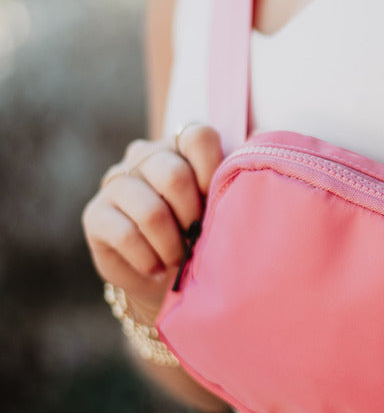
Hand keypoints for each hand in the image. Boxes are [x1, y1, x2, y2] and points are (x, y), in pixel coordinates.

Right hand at [82, 123, 222, 322]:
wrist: (164, 277)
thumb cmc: (200, 235)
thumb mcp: (221, 206)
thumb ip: (234, 176)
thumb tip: (260, 141)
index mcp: (179, 146)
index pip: (198, 136)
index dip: (212, 171)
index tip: (214, 201)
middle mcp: (144, 156)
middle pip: (174, 175)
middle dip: (192, 217)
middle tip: (196, 238)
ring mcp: (116, 182)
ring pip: (150, 211)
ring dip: (171, 245)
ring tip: (177, 259)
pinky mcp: (95, 214)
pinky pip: (125, 235)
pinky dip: (148, 259)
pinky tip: (156, 268)